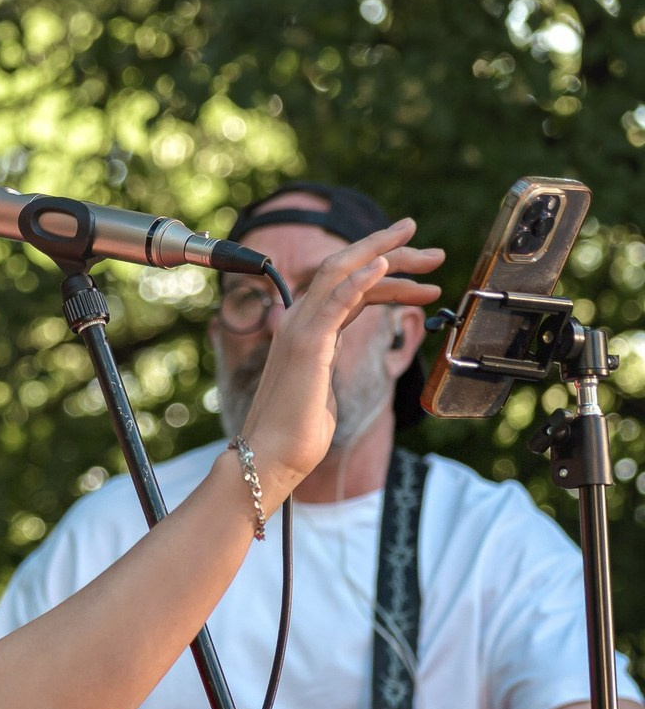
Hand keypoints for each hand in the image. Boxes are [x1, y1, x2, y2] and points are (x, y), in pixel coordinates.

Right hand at [241, 221, 442, 499]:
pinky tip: (384, 264)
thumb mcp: (323, 390)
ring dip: (385, 255)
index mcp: (307, 331)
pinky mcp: (308, 344)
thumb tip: (336, 367)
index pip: (349, 287)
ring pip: (340, 272)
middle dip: (392, 252)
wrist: (273, 456)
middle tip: (434, 253)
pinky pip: (335, 300)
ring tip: (426, 253)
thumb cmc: (297, 434)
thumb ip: (328, 367)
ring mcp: (301, 329)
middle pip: (346, 269)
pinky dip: (360, 279)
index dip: (385, 274)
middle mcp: (301, 321)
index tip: (421, 272)